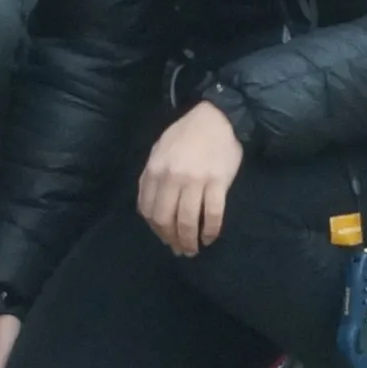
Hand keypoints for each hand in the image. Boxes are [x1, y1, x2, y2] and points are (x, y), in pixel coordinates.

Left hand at [136, 99, 245, 254]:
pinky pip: (213, 215)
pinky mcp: (217, 183)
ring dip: (190, 241)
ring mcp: (195, 180)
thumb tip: (149, 211)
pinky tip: (210, 237)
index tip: (165, 237)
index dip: (156, 230)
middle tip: (180, 249)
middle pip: (166, 220)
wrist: (217, 117)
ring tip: (194, 249)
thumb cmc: (186, 134)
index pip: (149, 210)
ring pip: (188, 222)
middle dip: (172, 240)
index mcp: (155, 169)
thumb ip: (151, 178)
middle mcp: (172, 177)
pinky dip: (211, 231)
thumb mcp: (159, 150)